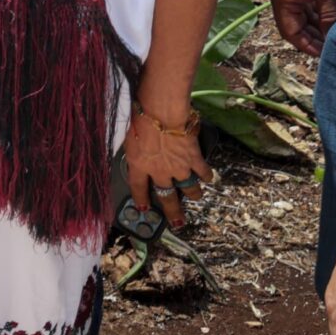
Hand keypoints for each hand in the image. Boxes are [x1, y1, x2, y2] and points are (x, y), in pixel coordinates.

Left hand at [123, 107, 209, 231]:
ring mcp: (179, 167)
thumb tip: (133, 150)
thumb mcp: (127, 135)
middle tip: (178, 223)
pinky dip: (206, 175)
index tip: (144, 209)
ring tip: (195, 197)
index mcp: (139, 165)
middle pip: (167, 197)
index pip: (138, 188)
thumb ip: (133, 149)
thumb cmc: (139, 117)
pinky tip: (208, 177)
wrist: (161, 111)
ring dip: (193, 194)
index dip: (141, 200)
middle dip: (173, 212)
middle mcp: (160, 171)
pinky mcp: (194, 159)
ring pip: (189, 189)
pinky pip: (203, 172)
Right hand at [266, 0, 335, 55]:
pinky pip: (297, 1)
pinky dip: (311, 10)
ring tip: (333, 30)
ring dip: (313, 23)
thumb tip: (333, 38)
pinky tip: (326, 14)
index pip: (290, 33)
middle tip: (333, 43)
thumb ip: (330, 16)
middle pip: (292, 24)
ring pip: (296, 13)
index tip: (326, 53)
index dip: (307, 46)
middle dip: (312, 36)